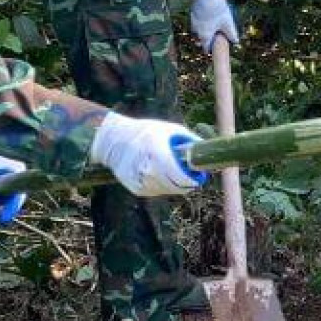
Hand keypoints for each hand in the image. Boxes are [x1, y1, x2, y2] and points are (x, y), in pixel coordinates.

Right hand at [90, 114, 207, 196]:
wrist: (113, 140)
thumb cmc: (146, 132)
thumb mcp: (171, 130)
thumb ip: (190, 141)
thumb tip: (207, 152)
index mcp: (157, 154)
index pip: (180, 177)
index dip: (192, 179)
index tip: (198, 175)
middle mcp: (148, 170)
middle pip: (176, 187)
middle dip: (187, 183)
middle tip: (190, 175)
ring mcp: (141, 182)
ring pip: (168, 190)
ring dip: (175, 184)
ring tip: (173, 171)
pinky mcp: (136, 189)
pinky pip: (157, 191)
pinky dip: (163, 185)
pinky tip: (159, 173)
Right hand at [189, 0, 238, 51]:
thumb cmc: (216, 10)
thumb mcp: (227, 23)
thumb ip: (231, 34)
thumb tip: (236, 41)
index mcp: (205, 35)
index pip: (205, 48)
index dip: (210, 49)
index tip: (213, 50)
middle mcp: (196, 30)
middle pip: (201, 39)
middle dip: (208, 39)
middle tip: (216, 35)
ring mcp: (193, 21)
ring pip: (199, 29)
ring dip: (206, 28)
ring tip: (216, 23)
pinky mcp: (193, 13)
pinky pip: (198, 20)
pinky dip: (204, 20)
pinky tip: (211, 14)